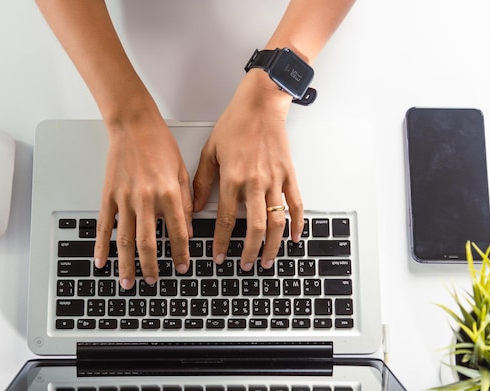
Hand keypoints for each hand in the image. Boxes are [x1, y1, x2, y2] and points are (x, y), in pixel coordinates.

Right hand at [94, 116, 192, 288]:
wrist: (134, 125)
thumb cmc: (160, 144)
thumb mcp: (183, 171)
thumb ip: (186, 201)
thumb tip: (189, 228)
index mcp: (169, 194)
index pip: (178, 233)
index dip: (181, 254)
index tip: (183, 267)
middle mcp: (147, 200)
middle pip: (148, 243)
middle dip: (152, 267)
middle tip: (154, 282)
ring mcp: (125, 199)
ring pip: (125, 240)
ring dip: (126, 265)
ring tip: (128, 282)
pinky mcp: (109, 196)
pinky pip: (104, 226)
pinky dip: (101, 246)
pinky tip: (101, 261)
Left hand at [193, 70, 303, 270]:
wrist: (261, 104)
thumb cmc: (235, 123)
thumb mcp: (210, 151)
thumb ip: (202, 181)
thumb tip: (193, 205)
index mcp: (232, 178)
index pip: (225, 219)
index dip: (221, 242)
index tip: (218, 256)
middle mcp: (254, 182)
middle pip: (254, 228)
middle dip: (250, 252)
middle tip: (246, 265)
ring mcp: (275, 180)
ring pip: (276, 221)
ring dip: (273, 245)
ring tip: (268, 260)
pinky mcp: (289, 175)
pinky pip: (296, 204)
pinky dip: (297, 223)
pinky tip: (294, 237)